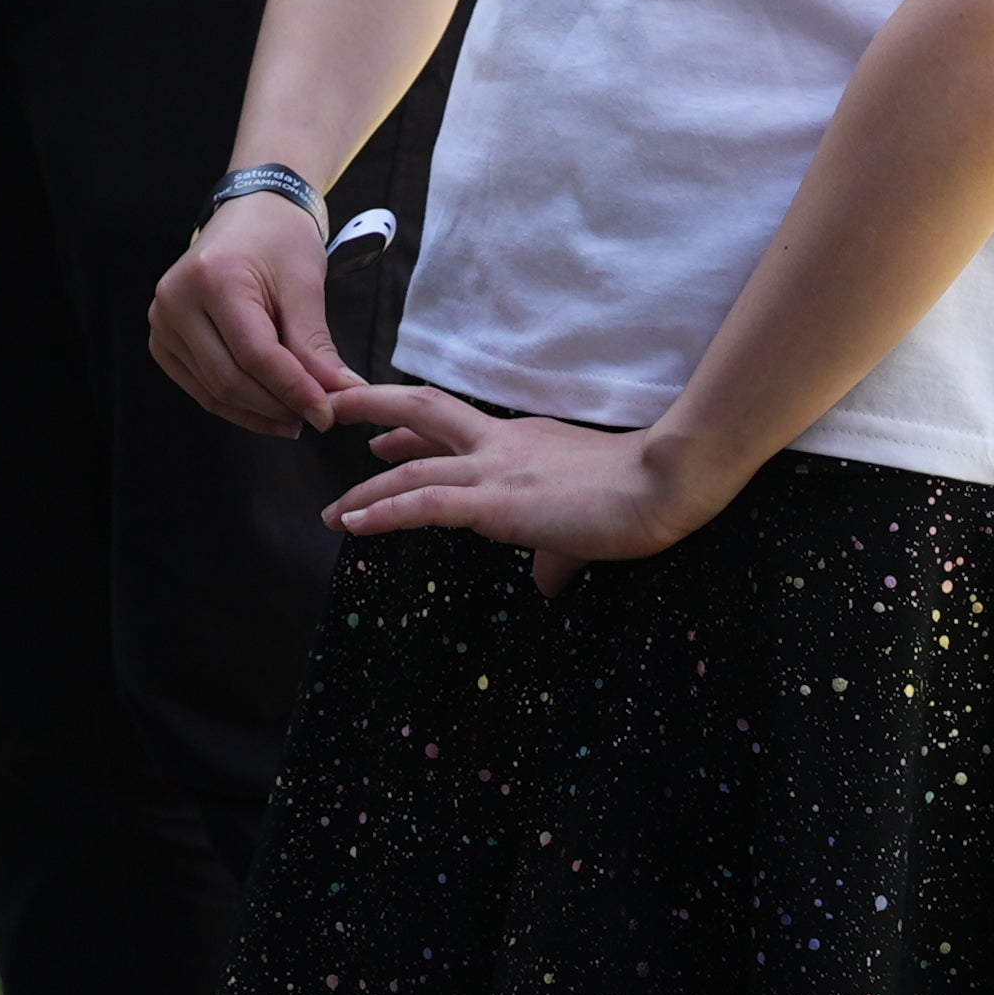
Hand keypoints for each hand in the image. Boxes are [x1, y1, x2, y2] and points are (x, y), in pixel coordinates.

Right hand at [149, 192, 351, 433]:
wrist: (250, 214)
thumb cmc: (278, 239)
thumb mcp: (304, 283)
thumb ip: (316, 344)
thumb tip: (339, 395)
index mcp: (211, 278)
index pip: (255, 353)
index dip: (294, 389)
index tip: (327, 413)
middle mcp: (175, 301)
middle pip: (229, 379)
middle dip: (277, 405)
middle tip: (317, 416)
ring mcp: (162, 323)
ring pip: (213, 391)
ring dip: (258, 413)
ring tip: (297, 416)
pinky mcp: (162, 341)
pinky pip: (200, 389)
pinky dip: (236, 406)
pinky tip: (268, 410)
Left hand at [315, 381, 731, 595]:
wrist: (663, 484)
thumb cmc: (636, 497)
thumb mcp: (584, 524)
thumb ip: (558, 551)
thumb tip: (549, 582)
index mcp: (520, 442)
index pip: (452, 428)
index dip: (410, 432)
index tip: (380, 438)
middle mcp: (499, 446)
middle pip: (421, 412)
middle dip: (370, 412)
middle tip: (331, 418)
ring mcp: (495, 471)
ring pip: (413, 471)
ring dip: (364, 493)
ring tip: (331, 516)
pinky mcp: (497, 502)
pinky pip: (427, 504)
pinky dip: (386, 512)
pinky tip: (356, 524)